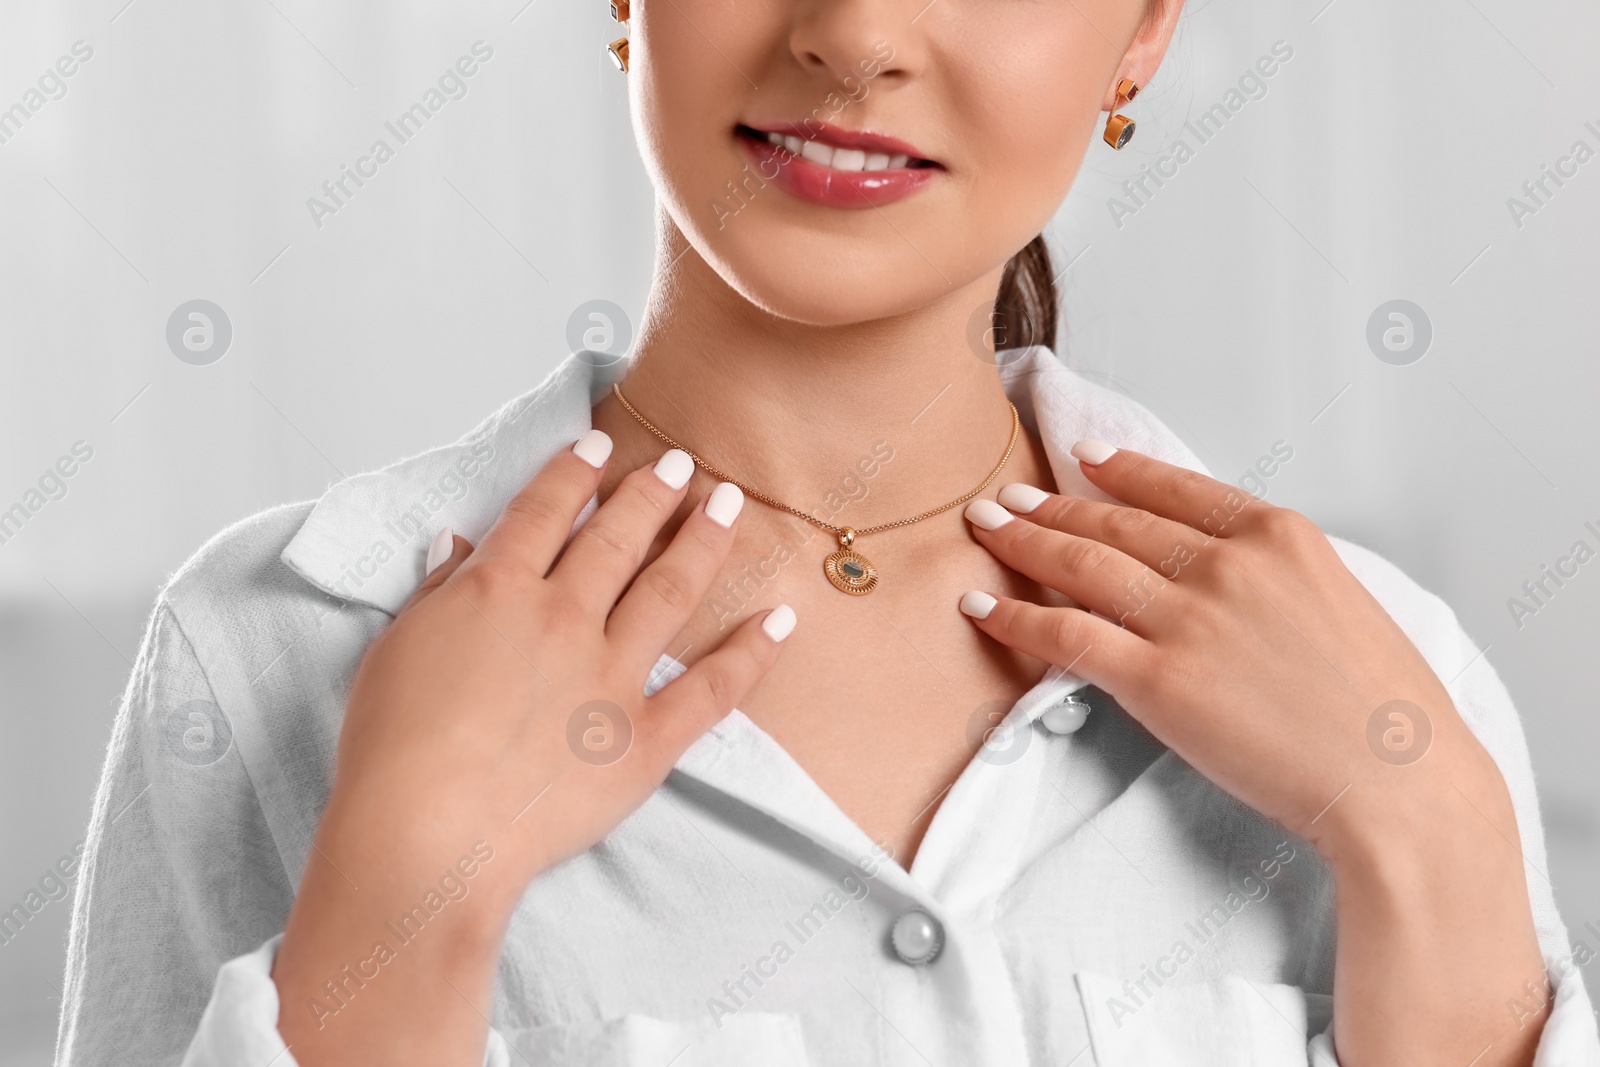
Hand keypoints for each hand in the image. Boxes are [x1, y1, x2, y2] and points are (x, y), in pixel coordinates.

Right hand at [274, 432, 793, 1065]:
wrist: (426, 833)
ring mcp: (612, 678)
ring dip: (703, 540)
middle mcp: (565, 618)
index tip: (600, 444)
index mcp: (498, 590)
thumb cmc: (394, 750)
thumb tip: (460, 546)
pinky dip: (751, 653)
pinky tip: (779, 620)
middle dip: (652, 492)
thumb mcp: (398, 648)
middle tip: (681, 463)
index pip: (545, 511)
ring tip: (728, 504)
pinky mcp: (645, 741)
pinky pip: (712, 689)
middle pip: (618, 538)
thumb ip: (439, 591)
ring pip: (671, 589)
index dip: (574, 471)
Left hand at [957, 441, 1491, 847]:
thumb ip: (1276, 574)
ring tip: (987, 530)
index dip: (1119, 471)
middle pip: (1118, 523)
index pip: (1177, 488)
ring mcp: (1189, 620)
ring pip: (1082, 565)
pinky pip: (1066, 636)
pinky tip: (980, 608)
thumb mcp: (1343, 602)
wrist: (1403, 783)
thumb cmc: (1386, 711)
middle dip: (1053, 506)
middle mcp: (1227, 565)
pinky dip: (1015, 618)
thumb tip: (1222, 569)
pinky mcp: (1158, 680)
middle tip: (1008, 498)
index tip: (1082, 458)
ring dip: (1025, 543)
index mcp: (1279, 537)